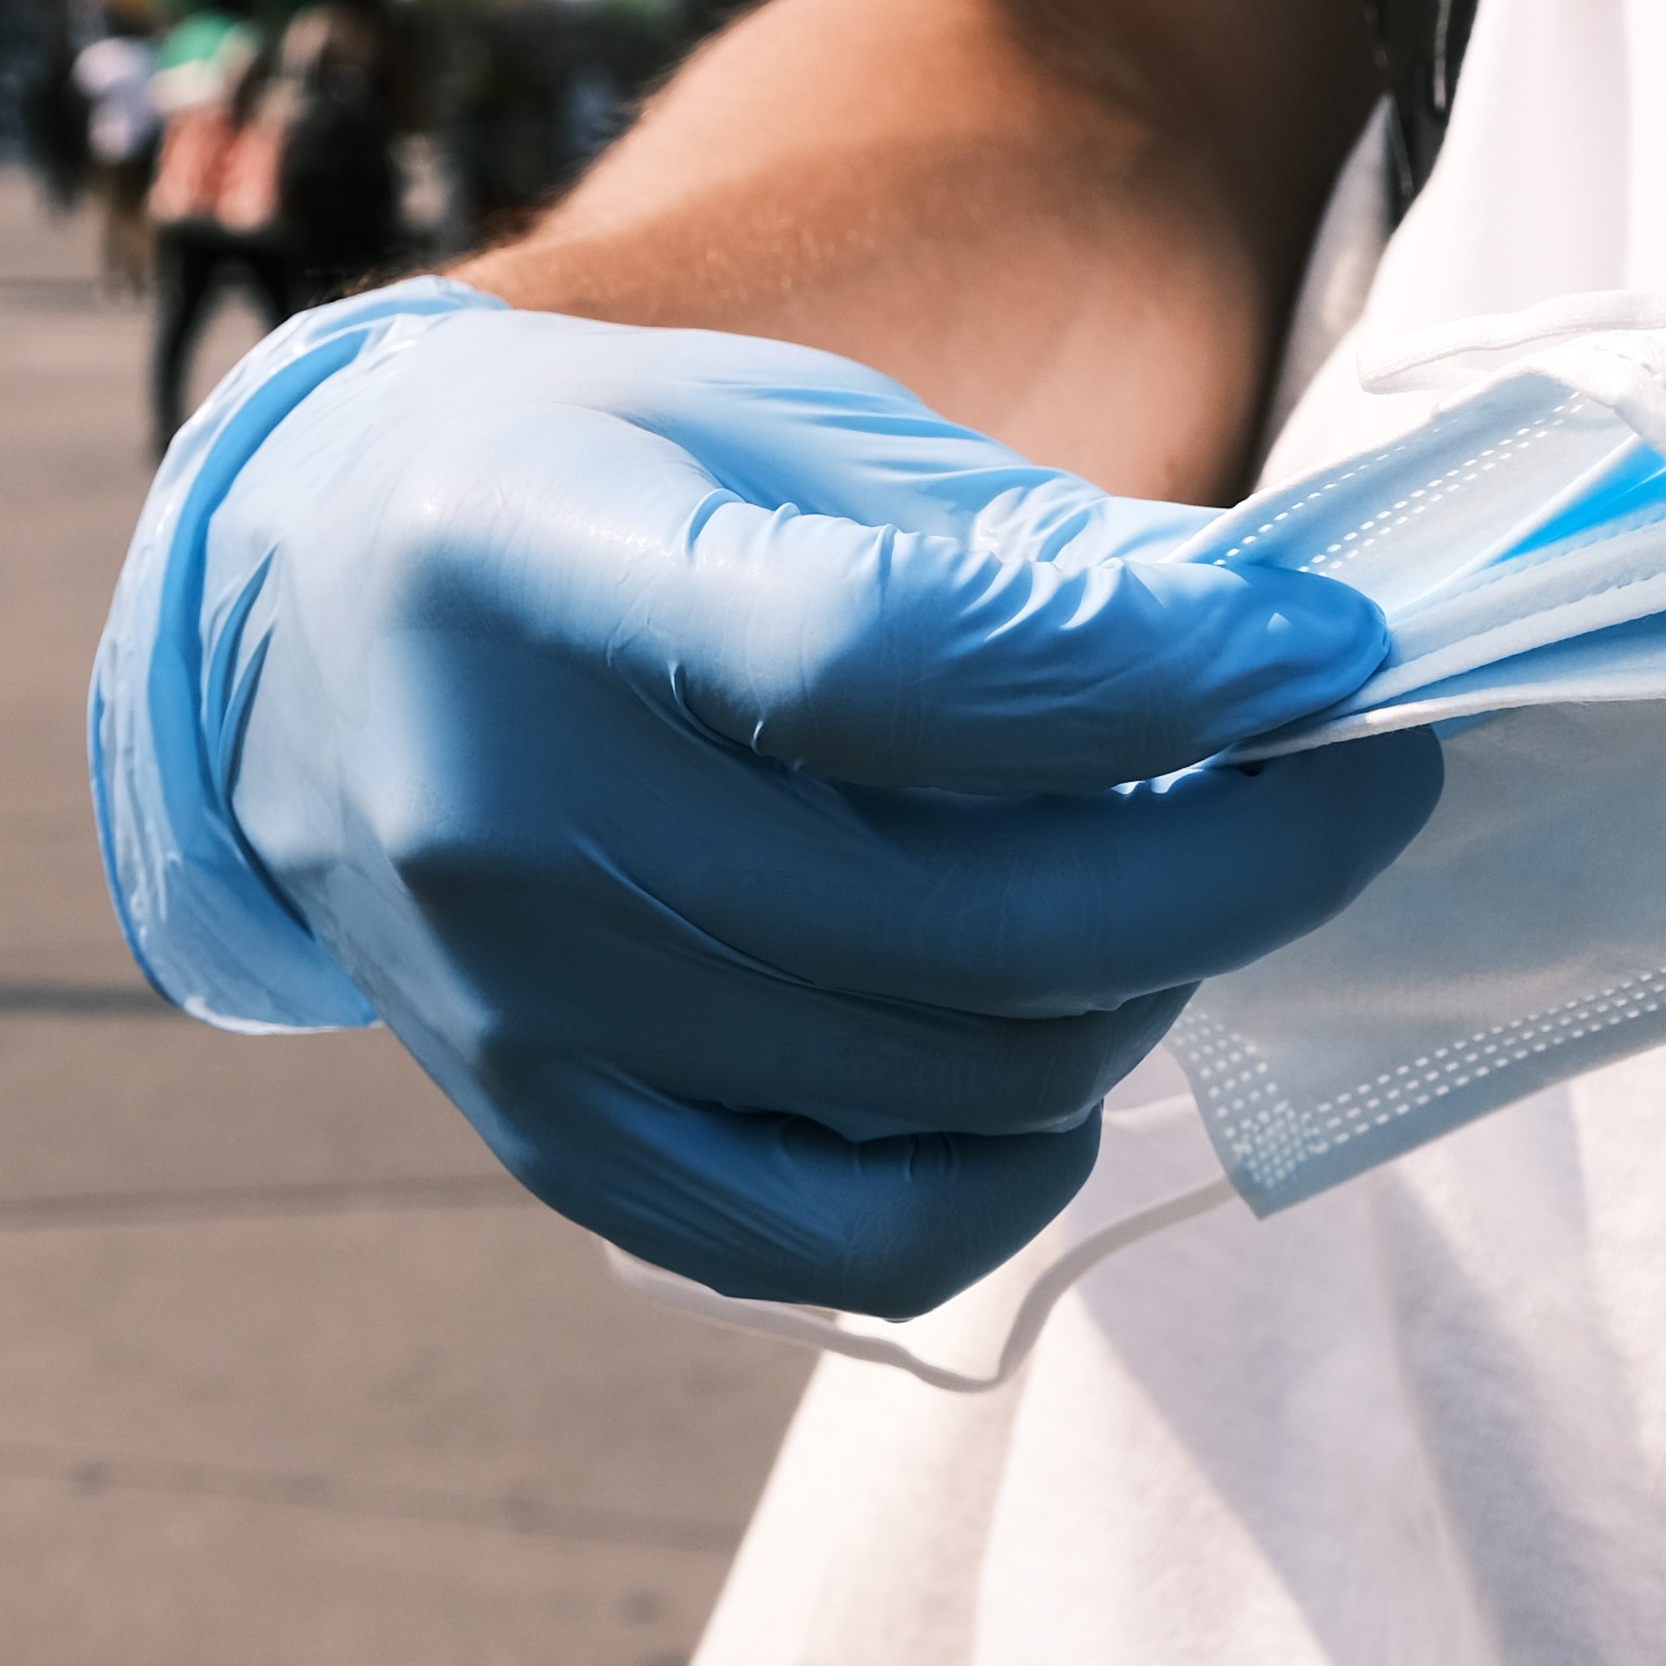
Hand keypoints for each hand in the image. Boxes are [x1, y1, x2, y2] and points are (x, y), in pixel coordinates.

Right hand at [128, 304, 1437, 1310]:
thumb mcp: (786, 427)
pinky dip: (1012, 1162)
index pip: (884, 665)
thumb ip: (1018, 552)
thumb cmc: (603, 485)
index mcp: (542, 558)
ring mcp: (519, 1012)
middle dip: (1246, 860)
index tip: (1329, 655)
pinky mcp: (552, 1140)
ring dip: (1145, 985)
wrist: (315, 625)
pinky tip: (1057, 1043)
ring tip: (1176, 873)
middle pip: (967, 922)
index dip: (1157, 677)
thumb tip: (1288, 669)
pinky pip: (853, 1238)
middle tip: (1350, 779)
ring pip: (961, 1085)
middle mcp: (503, 813)